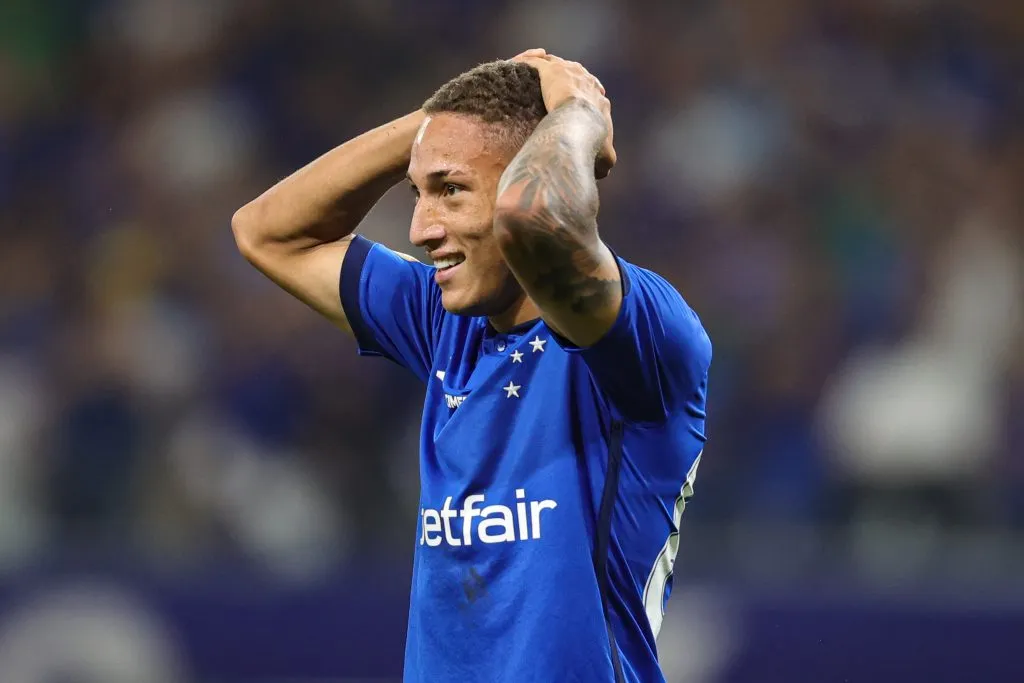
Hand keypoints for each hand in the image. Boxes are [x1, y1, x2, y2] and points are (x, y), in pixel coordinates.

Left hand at [510, 49, 616, 178]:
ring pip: (555, 63)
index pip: (593, 93)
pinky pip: (535, 62)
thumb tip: (603, 171)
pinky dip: (526, 62)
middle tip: (553, 82)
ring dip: (545, 65)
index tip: (578, 101)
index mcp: (599, 101)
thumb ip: (604, 161)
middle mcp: (587, 83)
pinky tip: (515, 66)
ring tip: (532, 71)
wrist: (578, 127)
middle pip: (575, 74)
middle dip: (566, 76)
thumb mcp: (604, 158)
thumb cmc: (590, 144)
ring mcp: (569, 74)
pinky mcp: (551, 71)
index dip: (586, 95)